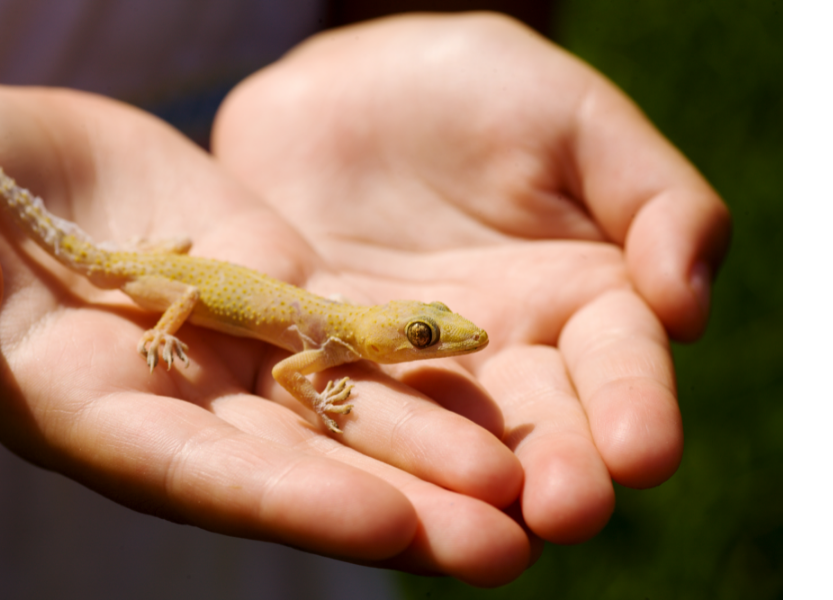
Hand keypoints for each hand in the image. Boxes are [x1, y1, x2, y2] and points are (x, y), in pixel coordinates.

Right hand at [0, 84, 529, 586]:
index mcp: (77, 404)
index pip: (188, 472)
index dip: (283, 503)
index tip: (385, 527)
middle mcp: (168, 397)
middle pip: (290, 466)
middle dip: (393, 504)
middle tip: (504, 544)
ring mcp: (226, 345)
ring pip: (337, 406)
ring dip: (429, 446)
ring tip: (529, 484)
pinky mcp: (268, 286)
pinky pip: (346, 330)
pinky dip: (413, 359)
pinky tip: (490, 379)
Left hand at [213, 12, 730, 547]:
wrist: (348, 83)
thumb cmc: (477, 89)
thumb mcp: (574, 120)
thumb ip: (652, 199)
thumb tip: (687, 304)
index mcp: (582, 297)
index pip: (620, 362)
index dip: (634, 404)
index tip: (641, 450)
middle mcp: (505, 352)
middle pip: (541, 424)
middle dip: (557, 470)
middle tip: (562, 510)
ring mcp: (415, 366)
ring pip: (446, 437)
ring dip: (464, 488)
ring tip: (484, 537)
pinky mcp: (333, 360)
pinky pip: (349, 403)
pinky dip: (362, 446)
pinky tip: (370, 488)